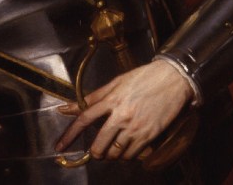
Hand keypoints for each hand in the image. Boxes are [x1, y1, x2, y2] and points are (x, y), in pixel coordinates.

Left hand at [56, 60, 193, 160]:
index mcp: (111, 99)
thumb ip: (94, 96)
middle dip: (94, 152)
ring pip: (114, 153)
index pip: (84, 119)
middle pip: (99, 144)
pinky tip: (128, 147)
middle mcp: (121, 115)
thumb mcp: (117, 82)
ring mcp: (135, 127)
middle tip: (95, 151)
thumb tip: (69, 106)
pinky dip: (126, 155)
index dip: (69, 135)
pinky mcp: (148, 136)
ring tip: (113, 147)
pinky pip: (131, 155)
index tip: (60, 146)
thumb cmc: (144, 77)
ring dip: (110, 154)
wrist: (173, 78)